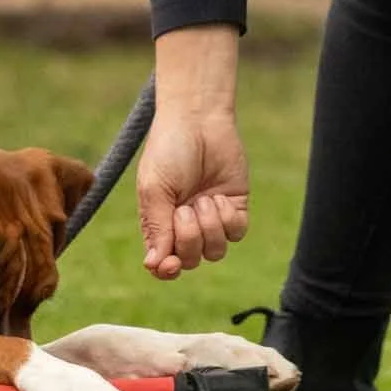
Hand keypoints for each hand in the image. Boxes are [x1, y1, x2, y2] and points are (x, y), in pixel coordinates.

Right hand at [138, 107, 249, 279]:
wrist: (199, 120)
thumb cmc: (169, 151)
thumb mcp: (154, 189)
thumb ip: (157, 228)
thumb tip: (154, 266)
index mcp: (159, 223)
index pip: (163, 263)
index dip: (167, 270)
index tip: (170, 263)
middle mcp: (184, 225)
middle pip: (191, 260)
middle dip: (190, 238)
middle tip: (185, 209)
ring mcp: (210, 218)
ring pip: (216, 251)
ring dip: (210, 227)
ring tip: (204, 199)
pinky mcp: (234, 208)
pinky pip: (236, 233)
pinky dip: (228, 218)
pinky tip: (220, 197)